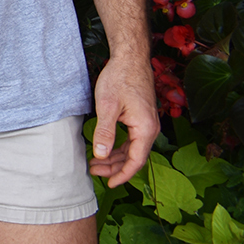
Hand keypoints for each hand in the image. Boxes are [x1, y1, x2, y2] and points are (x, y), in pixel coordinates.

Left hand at [89, 54, 157, 187]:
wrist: (130, 59)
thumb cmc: (119, 79)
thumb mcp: (107, 106)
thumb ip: (105, 132)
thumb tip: (101, 155)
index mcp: (145, 129)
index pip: (136, 161)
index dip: (122, 175)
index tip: (109, 184)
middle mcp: (150, 129)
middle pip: (134, 157)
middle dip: (114, 167)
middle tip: (93, 171)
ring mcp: (147, 124)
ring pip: (132, 149)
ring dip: (115, 158)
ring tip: (95, 163)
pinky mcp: (141, 118)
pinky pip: (132, 140)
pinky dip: (119, 147)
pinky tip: (105, 149)